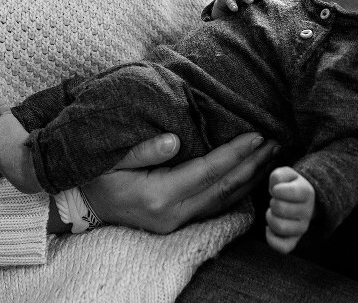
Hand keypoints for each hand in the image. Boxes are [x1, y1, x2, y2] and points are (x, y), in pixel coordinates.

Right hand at [81, 132, 277, 233]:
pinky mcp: (176, 222)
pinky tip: (248, 177)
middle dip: (252, 166)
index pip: (208, 172)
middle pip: (223, 189)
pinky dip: (235, 190)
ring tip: (271, 158)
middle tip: (276, 144)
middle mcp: (172, 213)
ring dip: (249, 178)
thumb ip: (142, 149)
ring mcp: (175, 222)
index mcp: (158, 195)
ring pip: (223, 201)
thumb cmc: (95, 175)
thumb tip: (174, 140)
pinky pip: (214, 207)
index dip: (235, 153)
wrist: (82, 206)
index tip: (256, 135)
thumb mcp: (111, 158)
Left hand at [265, 167, 314, 253]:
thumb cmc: (289, 185)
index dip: (277, 190)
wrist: (302, 200)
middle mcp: (307, 212)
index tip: (276, 190)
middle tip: (275, 201)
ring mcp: (302, 228)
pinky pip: (283, 247)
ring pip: (280, 227)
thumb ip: (278, 175)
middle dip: (272, 203)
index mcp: (307, 192)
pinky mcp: (294, 240)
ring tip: (273, 213)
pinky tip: (269, 228)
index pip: (290, 192)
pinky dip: (271, 238)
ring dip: (270, 218)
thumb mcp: (285, 174)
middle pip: (280, 208)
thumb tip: (275, 189)